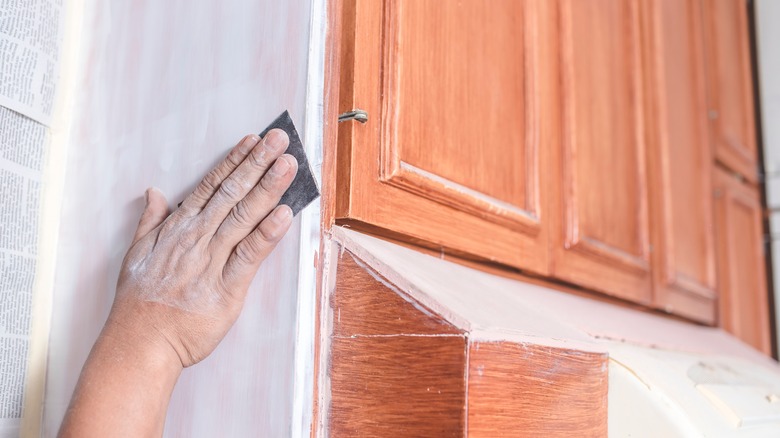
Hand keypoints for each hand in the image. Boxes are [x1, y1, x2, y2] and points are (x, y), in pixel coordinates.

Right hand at [108, 129, 297, 367]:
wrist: (139, 343)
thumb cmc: (139, 303)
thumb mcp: (136, 254)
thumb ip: (151, 221)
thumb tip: (155, 192)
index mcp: (179, 229)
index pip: (211, 186)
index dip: (235, 162)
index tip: (253, 140)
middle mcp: (197, 238)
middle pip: (233, 193)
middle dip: (258, 164)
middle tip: (280, 140)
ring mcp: (212, 261)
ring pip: (244, 217)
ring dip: (268, 188)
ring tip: (288, 165)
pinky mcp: (227, 288)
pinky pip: (250, 255)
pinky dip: (268, 234)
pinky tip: (284, 213)